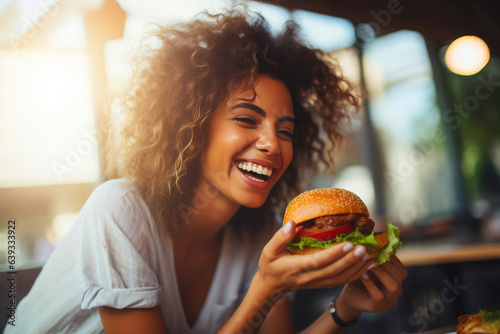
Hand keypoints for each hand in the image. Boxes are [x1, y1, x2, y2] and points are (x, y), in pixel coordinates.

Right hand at [256, 220, 374, 295]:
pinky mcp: (322, 284)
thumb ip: (280, 236)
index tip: (348, 244)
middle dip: (350, 260)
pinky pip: (341, 281)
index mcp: (296, 267)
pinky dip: (355, 274)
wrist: (271, 286)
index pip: (318, 261)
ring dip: (356, 268)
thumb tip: (293, 223)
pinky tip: (366, 266)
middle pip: (333, 271)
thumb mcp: (269, 250)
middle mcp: (309, 277)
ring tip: (370, 256)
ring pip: (340, 278)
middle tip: (365, 248)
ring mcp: (317, 283)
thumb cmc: (270, 265)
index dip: (334, 254)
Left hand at [337, 255, 407, 315]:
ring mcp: (389, 301)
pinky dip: (370, 284)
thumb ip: (376, 257)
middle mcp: (397, 292)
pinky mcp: (378, 307)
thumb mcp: (369, 266)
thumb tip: (379, 239)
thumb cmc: (360, 277)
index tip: (379, 250)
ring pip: (393, 286)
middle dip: (386, 264)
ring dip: (381, 273)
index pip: (402, 270)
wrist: (349, 295)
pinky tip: (362, 275)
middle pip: (400, 277)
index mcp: (397, 282)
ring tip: (368, 265)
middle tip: (372, 256)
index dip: (392, 259)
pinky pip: (378, 296)